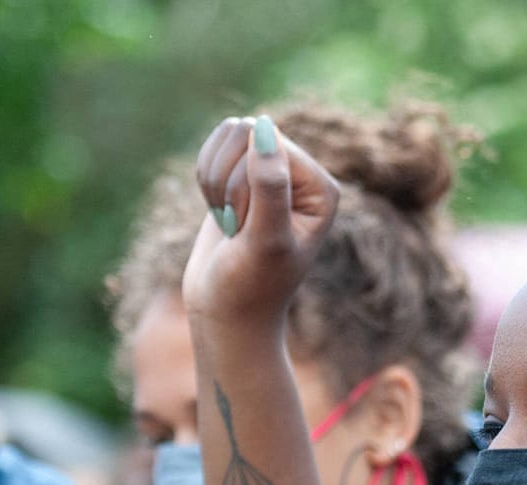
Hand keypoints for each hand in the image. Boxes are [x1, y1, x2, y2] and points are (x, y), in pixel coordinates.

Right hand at [181, 115, 341, 333]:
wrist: (227, 315)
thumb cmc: (251, 286)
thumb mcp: (265, 240)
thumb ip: (269, 186)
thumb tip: (263, 126)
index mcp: (320, 188)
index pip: (268, 145)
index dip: (245, 186)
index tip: (250, 230)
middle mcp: (301, 175)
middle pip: (245, 134)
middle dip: (228, 184)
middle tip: (238, 229)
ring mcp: (270, 173)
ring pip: (226, 137)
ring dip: (214, 183)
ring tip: (230, 224)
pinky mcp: (241, 176)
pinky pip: (213, 150)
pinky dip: (205, 181)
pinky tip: (219, 214)